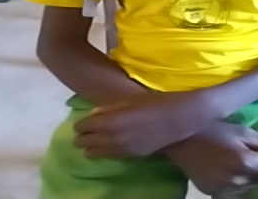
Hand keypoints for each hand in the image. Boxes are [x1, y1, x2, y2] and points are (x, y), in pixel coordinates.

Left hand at [74, 90, 213, 157]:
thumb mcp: (131, 100)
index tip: (82, 122)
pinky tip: (109, 145)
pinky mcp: (130, 156)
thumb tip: (93, 114)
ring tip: (94, 141)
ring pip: (93, 154)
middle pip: (84, 143)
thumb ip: (110, 107)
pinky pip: (109, 156)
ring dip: (91, 147)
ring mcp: (121, 149)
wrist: (177, 119)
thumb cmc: (155, 103)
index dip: (80, 124)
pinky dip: (104, 151)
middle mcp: (111, 138)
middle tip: (86, 131)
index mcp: (110, 120)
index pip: (82, 127)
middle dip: (82, 137)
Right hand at [164, 122, 257, 195]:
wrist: (181, 140)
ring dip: (251, 175)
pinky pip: (236, 190)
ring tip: (236, 157)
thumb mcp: (243, 131)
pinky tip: (226, 166)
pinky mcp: (215, 194)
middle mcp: (240, 182)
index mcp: (249, 164)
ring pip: (252, 186)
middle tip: (251, 151)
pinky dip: (237, 180)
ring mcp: (227, 191)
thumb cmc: (215, 129)